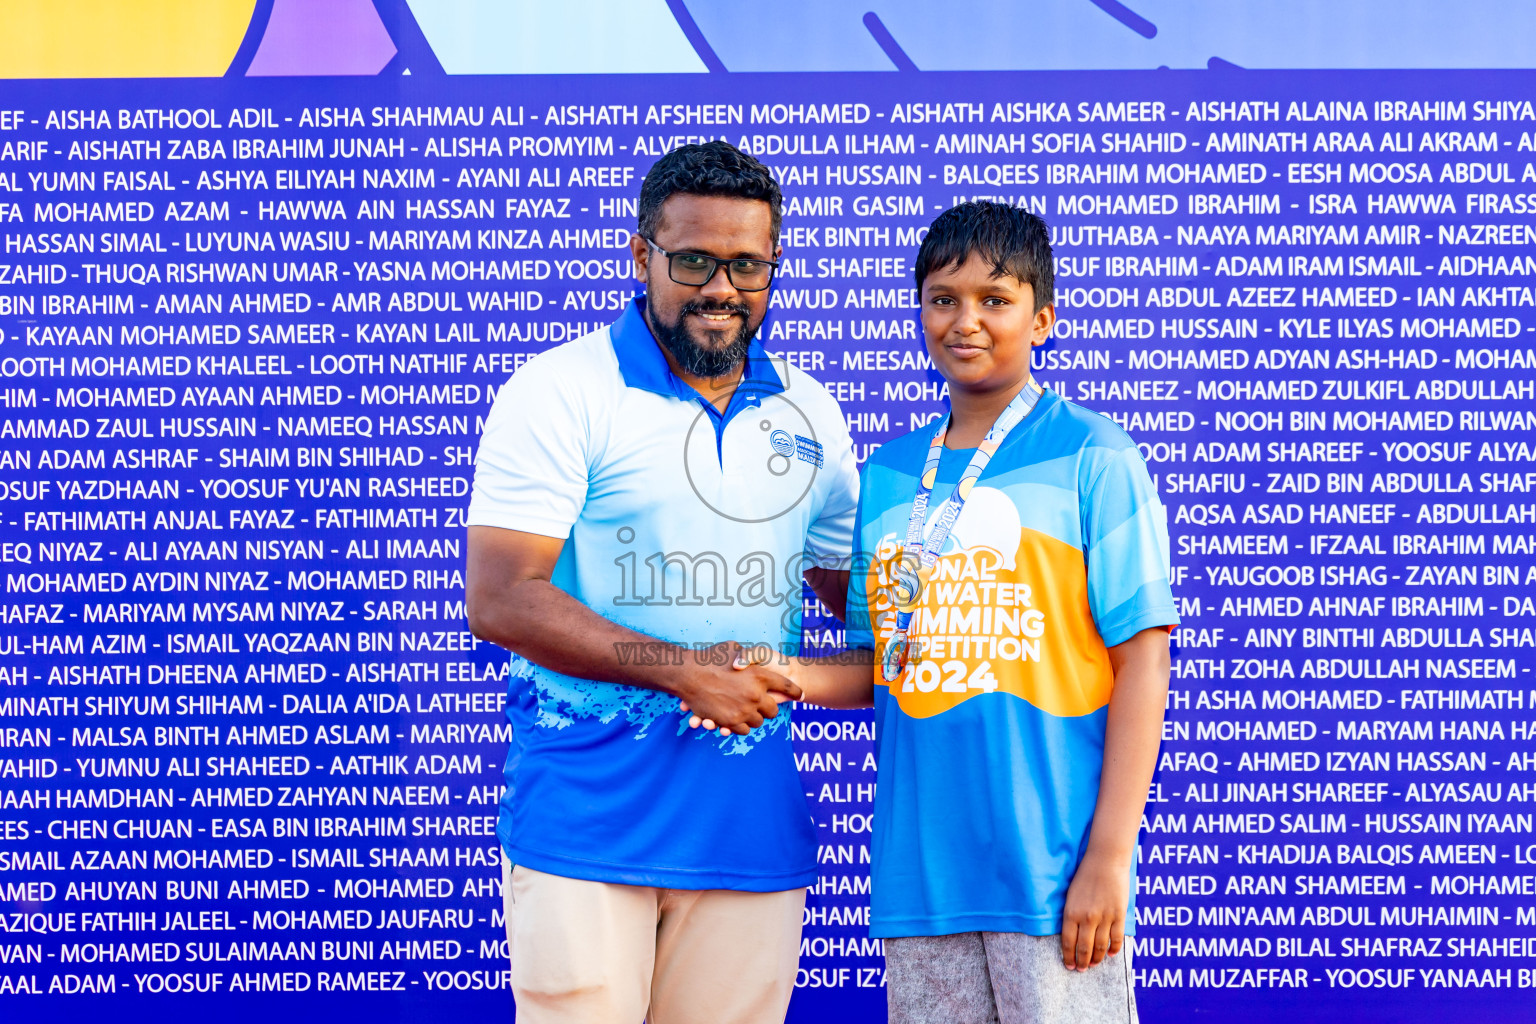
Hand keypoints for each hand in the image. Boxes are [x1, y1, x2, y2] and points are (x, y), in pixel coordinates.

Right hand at [674, 642, 799, 736]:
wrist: (687, 674)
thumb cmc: (708, 658)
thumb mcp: (733, 647)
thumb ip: (747, 655)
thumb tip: (753, 662)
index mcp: (759, 675)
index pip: (786, 686)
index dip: (795, 691)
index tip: (800, 695)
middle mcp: (755, 694)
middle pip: (773, 710)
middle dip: (770, 708)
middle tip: (765, 706)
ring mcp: (743, 710)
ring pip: (758, 722)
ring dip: (754, 718)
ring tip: (746, 711)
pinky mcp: (730, 721)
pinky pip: (743, 730)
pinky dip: (741, 726)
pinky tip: (736, 719)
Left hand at [1059, 851, 1127, 971]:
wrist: (1105, 861)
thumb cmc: (1085, 876)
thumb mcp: (1071, 895)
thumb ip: (1071, 915)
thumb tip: (1072, 936)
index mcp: (1071, 912)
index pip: (1068, 942)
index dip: (1068, 957)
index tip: (1069, 966)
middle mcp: (1087, 918)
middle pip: (1084, 948)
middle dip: (1082, 962)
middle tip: (1081, 970)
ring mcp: (1104, 917)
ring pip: (1100, 946)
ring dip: (1097, 959)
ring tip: (1094, 964)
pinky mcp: (1118, 915)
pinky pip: (1116, 938)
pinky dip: (1113, 949)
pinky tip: (1109, 954)